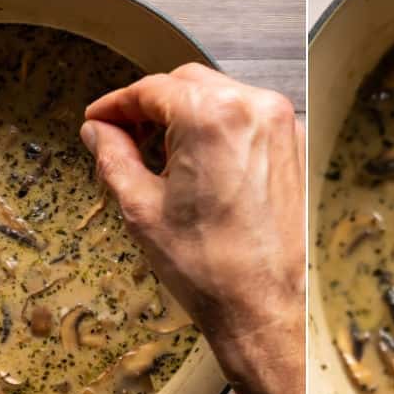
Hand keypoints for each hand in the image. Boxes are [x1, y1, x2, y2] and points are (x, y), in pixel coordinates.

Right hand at [81, 63, 304, 393]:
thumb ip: (114, 156)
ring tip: (159, 156)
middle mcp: (255, 109)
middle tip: (122, 136)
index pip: (151, 89)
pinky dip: (218, 130)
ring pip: (219, 98)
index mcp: (213, 116)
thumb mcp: (142, 208)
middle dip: (150, 106)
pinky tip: (197, 164)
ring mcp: (281, 127)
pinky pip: (246, 121)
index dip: (116, 104)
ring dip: (184, 116)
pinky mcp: (295, 148)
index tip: (98, 120)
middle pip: (186, 85)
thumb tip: (98, 131)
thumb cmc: (211, 268)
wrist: (266, 308)